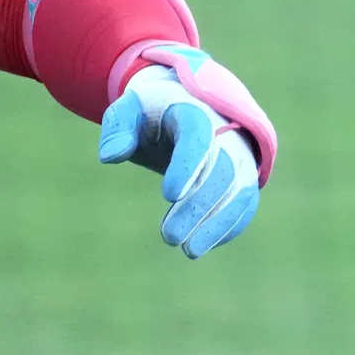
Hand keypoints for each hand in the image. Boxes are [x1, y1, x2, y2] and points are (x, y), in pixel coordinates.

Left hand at [96, 46, 275, 258]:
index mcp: (195, 112)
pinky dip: (229, 225)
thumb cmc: (151, 109)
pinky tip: (204, 244)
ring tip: (189, 251)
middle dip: (197, 207)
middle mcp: (226, 134)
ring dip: (216, 223)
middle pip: (222, 171)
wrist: (186, 103)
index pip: (198, 138)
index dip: (187, 166)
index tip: (167, 195)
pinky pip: (245, 202)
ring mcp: (240, 155)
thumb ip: (118, 127)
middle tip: (169, 237)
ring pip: (239, 191)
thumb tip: (110, 156)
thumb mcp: (128, 108)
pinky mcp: (244, 176)